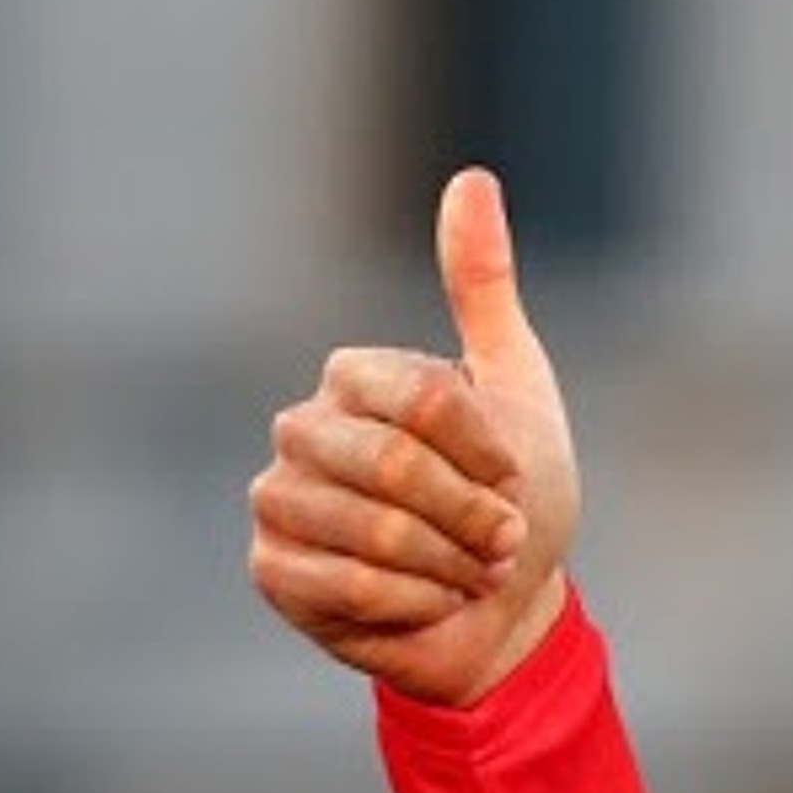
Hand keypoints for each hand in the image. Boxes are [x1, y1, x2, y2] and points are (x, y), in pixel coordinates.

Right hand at [247, 169, 579, 705]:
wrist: (506, 616)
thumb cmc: (513, 503)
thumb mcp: (519, 393)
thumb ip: (485, 292)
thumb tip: (473, 176)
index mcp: (355, 376)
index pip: (425, 398)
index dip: (488, 455)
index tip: (514, 483)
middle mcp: (304, 428)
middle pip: (396, 467)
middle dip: (473, 519)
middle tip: (501, 544)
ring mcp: (279, 498)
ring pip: (375, 530)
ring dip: (450, 566)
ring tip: (468, 573)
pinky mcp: (273, 570)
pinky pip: (352, 586)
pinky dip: (416, 604)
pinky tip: (429, 603)